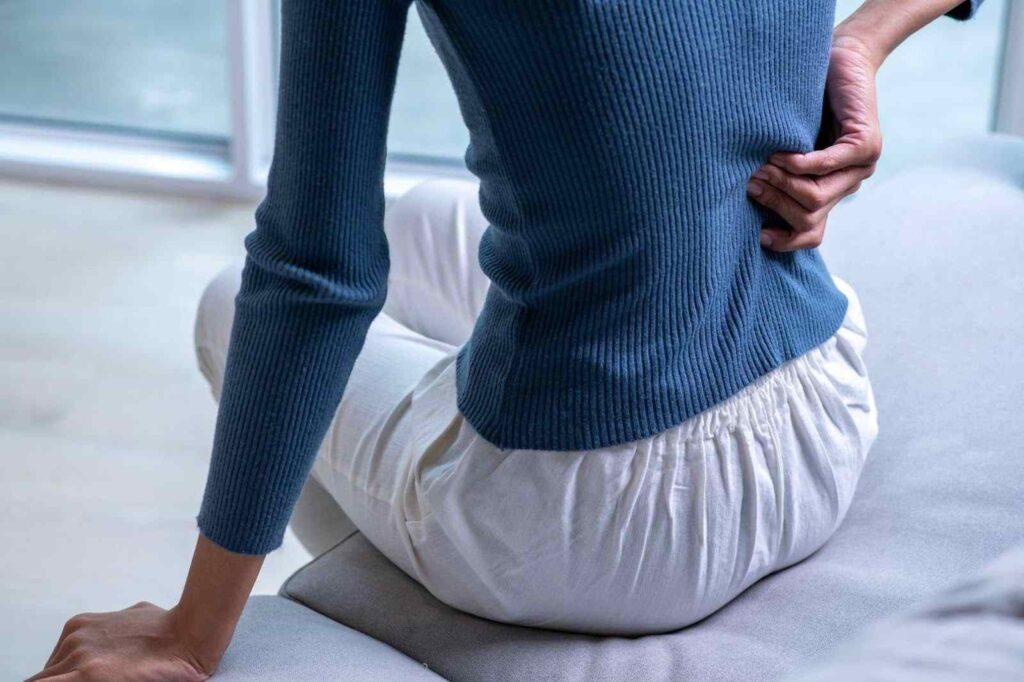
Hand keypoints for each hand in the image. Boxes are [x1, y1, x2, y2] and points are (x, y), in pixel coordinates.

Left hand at [28, 602, 211, 681]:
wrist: (190, 634)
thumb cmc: (169, 627)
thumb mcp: (135, 617)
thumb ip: (114, 630)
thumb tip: (121, 641)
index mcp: (79, 626)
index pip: (55, 666)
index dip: (67, 678)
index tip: (89, 679)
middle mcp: (73, 639)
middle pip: (47, 676)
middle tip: (99, 680)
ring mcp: (77, 657)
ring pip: (46, 681)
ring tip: (103, 678)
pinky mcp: (87, 675)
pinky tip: (95, 680)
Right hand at [747, 35, 882, 251]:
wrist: (841, 59)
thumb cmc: (805, 103)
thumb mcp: (785, 148)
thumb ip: (776, 174)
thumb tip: (742, 197)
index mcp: (829, 191)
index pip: (811, 234)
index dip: (785, 240)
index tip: (758, 234)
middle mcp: (847, 185)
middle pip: (807, 219)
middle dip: (774, 204)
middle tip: (750, 182)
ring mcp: (861, 168)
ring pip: (816, 198)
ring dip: (782, 185)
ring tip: (761, 168)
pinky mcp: (866, 145)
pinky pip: (825, 166)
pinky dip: (798, 163)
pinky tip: (779, 154)